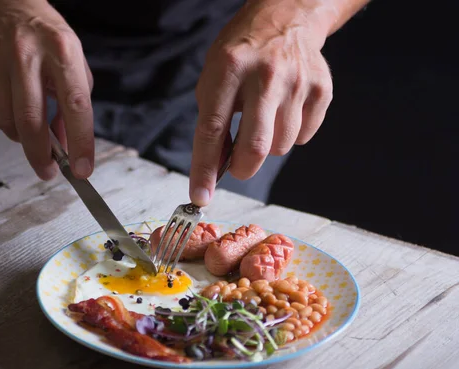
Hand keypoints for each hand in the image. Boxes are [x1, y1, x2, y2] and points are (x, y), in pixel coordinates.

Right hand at [0, 0, 93, 179]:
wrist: (6, 6)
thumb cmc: (47, 42)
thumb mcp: (74, 66)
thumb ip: (75, 108)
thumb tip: (68, 149)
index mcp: (62, 52)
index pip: (76, 106)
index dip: (80, 143)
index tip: (82, 170)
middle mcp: (27, 54)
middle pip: (31, 121)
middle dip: (41, 156)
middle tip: (48, 171)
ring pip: (7, 124)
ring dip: (21, 137)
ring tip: (28, 121)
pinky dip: (0, 123)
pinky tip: (7, 105)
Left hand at [189, 0, 336, 205]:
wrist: (286, 19)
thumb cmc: (241, 55)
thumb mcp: (214, 79)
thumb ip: (213, 121)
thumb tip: (215, 169)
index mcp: (229, 70)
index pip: (213, 130)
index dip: (204, 169)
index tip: (200, 196)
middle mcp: (265, 76)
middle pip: (256, 147)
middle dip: (243, 169)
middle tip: (239, 166)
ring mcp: (297, 83)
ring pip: (281, 147)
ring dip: (268, 146)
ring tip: (264, 118)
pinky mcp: (321, 90)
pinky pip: (304, 137)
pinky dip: (291, 135)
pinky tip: (284, 111)